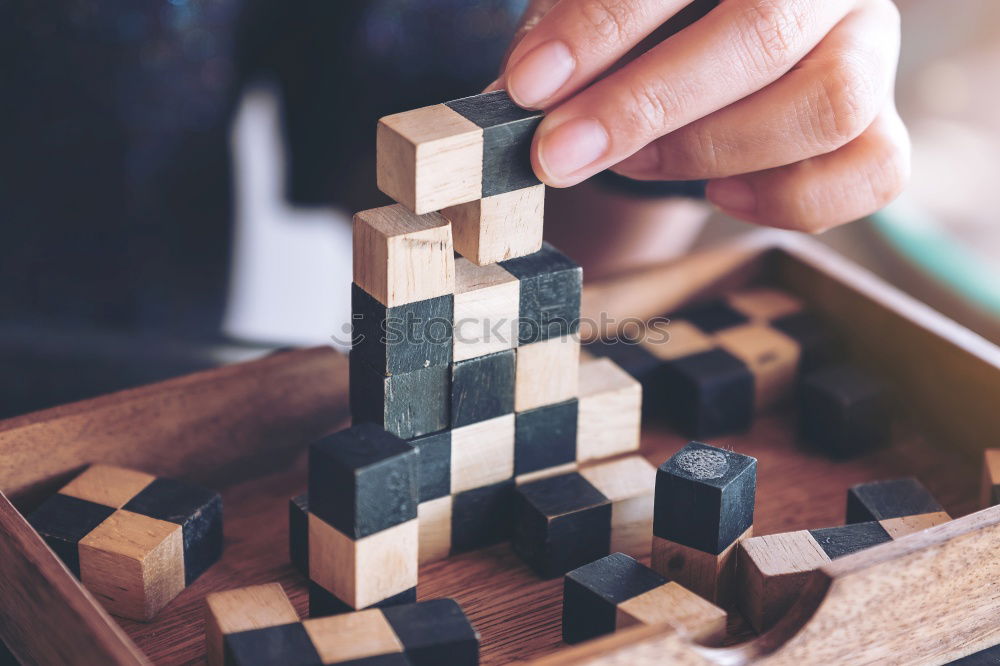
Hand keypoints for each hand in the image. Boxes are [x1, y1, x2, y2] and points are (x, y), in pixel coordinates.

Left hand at [496, 0, 910, 231]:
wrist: (723, 32)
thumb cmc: (659, 12)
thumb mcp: (612, 5)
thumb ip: (569, 28)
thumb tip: (516, 92)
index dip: (600, 27)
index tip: (527, 83)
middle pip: (765, 34)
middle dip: (645, 105)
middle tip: (558, 152)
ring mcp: (869, 48)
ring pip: (829, 106)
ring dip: (711, 150)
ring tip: (632, 161)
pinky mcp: (881, 121)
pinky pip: (871, 173)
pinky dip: (790, 200)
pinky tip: (719, 195)